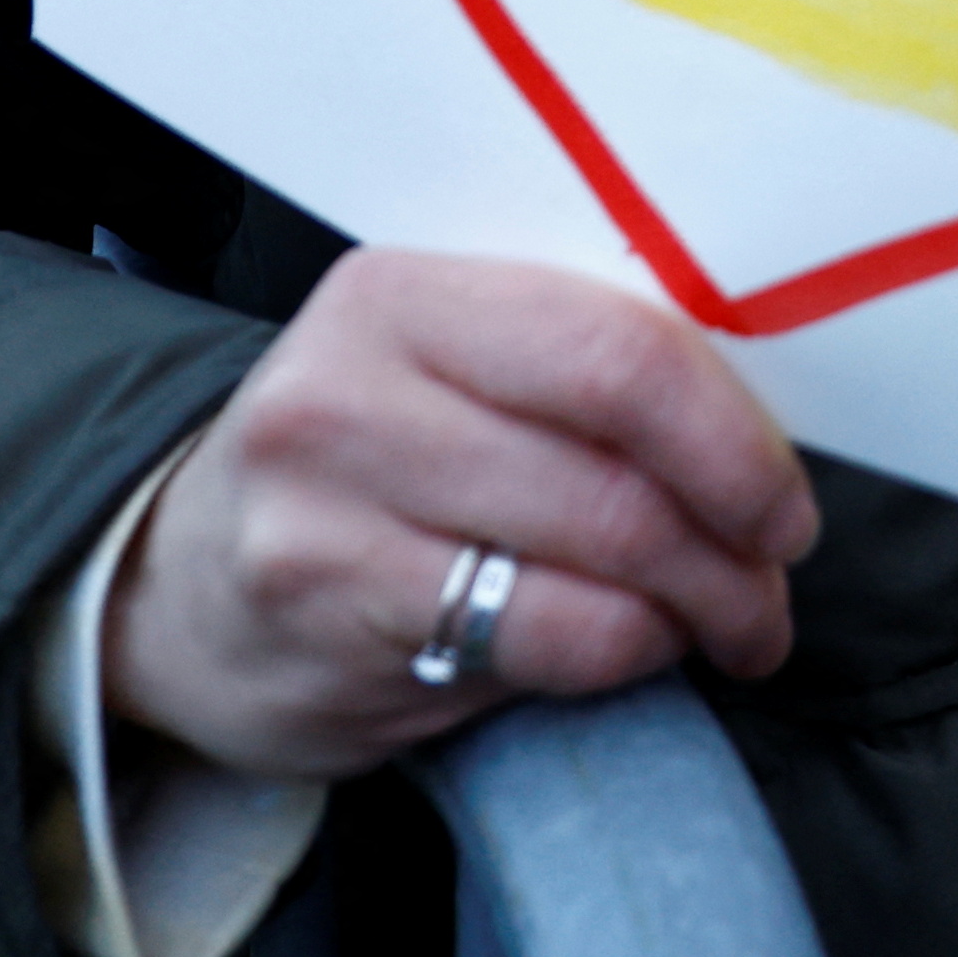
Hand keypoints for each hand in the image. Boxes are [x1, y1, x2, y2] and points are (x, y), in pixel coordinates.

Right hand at [103, 250, 819, 780]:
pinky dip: (613, 660)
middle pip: (614, 485)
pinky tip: (624, 651)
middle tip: (772, 587)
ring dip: (693, 619)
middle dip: (733, 553)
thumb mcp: (447, 363)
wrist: (172, 577)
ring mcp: (322, 524)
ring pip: (587, 586)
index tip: (784, 505)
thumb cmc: (367, 455)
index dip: (734, 442)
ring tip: (727, 628)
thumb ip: (575, 361)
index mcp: (405, 296)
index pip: (619, 356)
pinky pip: (531, 656)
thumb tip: (767, 420)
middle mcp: (346, 398)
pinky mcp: (322, 633)